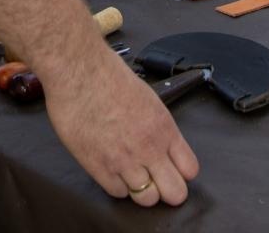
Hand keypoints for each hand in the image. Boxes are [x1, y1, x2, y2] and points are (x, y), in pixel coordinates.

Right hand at [41, 44, 198, 206]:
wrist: (79, 70)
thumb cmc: (108, 75)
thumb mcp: (147, 98)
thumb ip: (157, 128)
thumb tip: (162, 147)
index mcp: (164, 127)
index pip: (190, 169)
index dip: (180, 171)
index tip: (171, 168)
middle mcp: (149, 148)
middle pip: (175, 193)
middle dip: (167, 189)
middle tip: (155, 179)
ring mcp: (124, 160)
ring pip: (146, 199)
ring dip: (140, 188)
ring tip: (130, 172)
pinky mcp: (99, 167)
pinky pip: (118, 193)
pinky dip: (116, 184)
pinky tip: (111, 167)